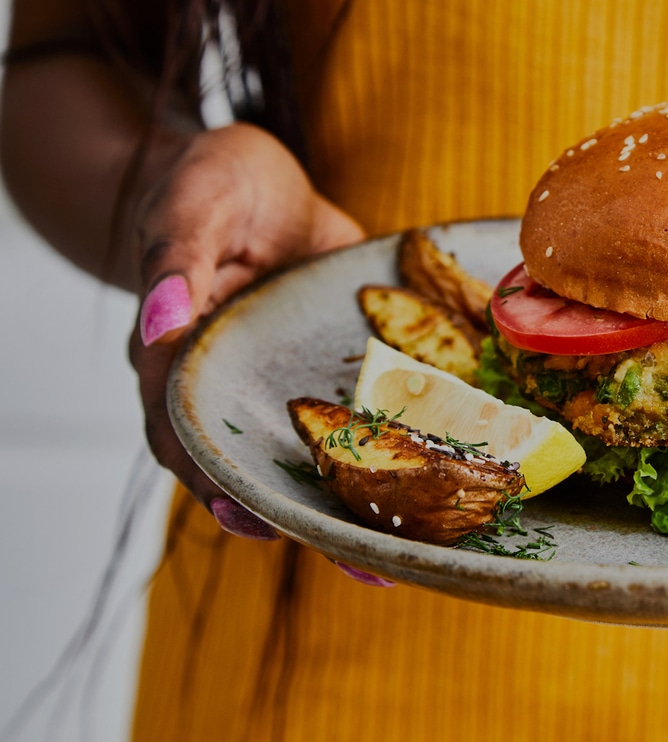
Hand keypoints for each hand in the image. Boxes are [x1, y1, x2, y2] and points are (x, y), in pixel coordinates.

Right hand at [126, 123, 368, 544]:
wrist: (261, 180)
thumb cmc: (214, 185)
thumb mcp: (195, 204)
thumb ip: (177, 259)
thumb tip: (161, 320)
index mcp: (177, 358)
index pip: (185, 433)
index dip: (214, 479)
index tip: (251, 517)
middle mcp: (230, 387)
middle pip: (252, 467)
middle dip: (300, 516)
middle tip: (355, 562)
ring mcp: (281, 386)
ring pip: (305, 458)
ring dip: (347, 505)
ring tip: (399, 555)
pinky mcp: (326, 375)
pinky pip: (352, 422)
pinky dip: (384, 454)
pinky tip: (433, 484)